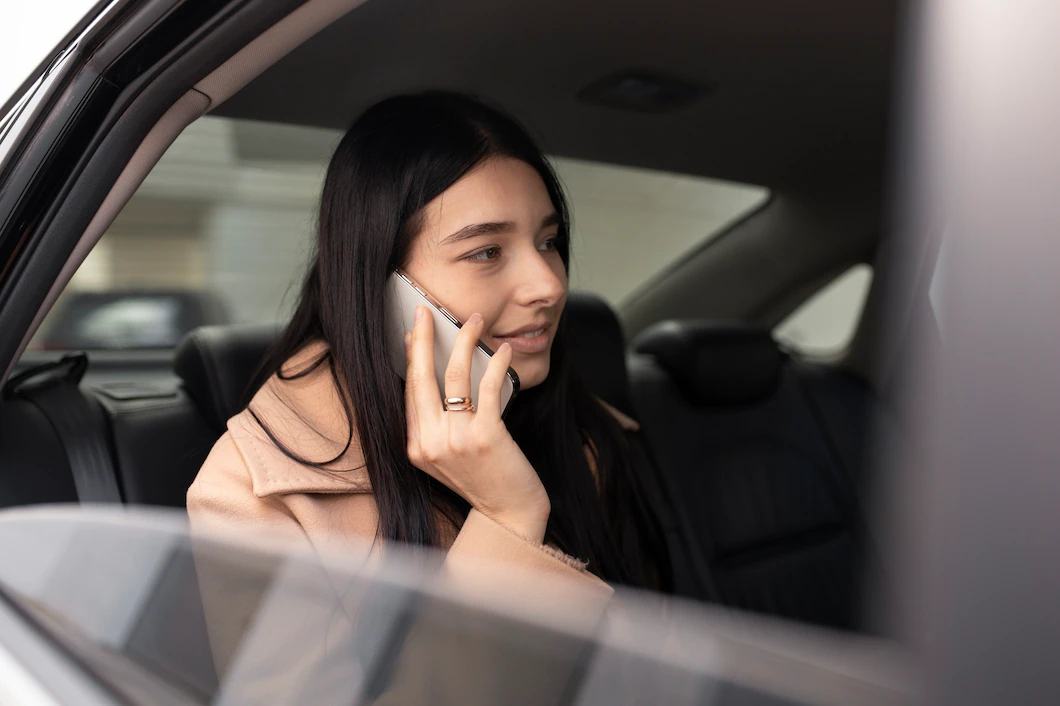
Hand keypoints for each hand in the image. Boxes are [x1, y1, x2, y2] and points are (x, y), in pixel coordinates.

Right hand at [404, 306, 550, 540]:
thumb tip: (441, 378)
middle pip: (421, 377)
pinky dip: (494, 364)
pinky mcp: (485, 437)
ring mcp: (456, 440)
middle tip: (425, 310)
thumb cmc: (485, 482)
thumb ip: (438, 426)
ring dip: (464, 341)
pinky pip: (486, 387)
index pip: (410, 392)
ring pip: (453, 376)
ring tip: (475, 320)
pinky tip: (502, 351)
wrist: (510, 516)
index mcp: (415, 448)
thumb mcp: (448, 458)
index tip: (415, 332)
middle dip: (423, 338)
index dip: (412, 358)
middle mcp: (429, 444)